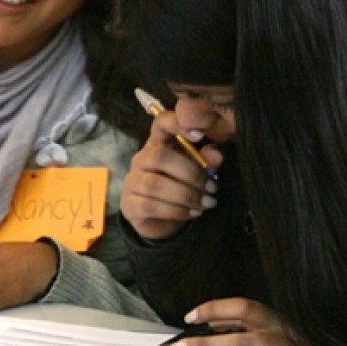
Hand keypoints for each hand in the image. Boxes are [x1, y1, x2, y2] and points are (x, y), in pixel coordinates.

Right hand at [120, 110, 220, 240]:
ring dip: (186, 195)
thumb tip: (217, 155)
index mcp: (158, 143)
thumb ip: (207, 161)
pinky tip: (193, 213)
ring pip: (156, 185)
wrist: (163, 222)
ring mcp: (132, 182)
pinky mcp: (129, 205)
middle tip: (212, 187)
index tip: (200, 135)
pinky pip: (151, 206)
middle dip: (191, 173)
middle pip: (160, 157)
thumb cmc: (181, 188)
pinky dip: (176, 211)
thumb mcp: (198, 172)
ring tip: (206, 203)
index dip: (177, 124)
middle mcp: (141, 159)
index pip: (160, 123)